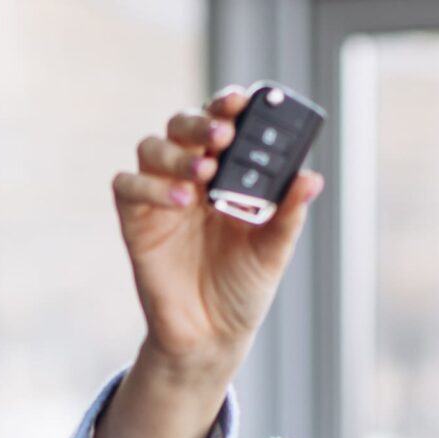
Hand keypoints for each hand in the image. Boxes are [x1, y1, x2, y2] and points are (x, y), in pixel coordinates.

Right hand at [111, 85, 325, 382]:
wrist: (211, 336)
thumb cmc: (242, 288)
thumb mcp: (273, 251)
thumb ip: (288, 214)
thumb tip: (311, 178)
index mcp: (225, 174)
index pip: (221, 123)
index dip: (227, 104)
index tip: (242, 101)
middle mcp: (190, 178)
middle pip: (181, 125)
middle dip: (200, 122)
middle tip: (222, 135)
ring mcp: (159, 198)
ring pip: (151, 148)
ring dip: (176, 153)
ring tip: (203, 173)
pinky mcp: (135, 222)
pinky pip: (126, 186)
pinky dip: (148, 186)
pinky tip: (179, 201)